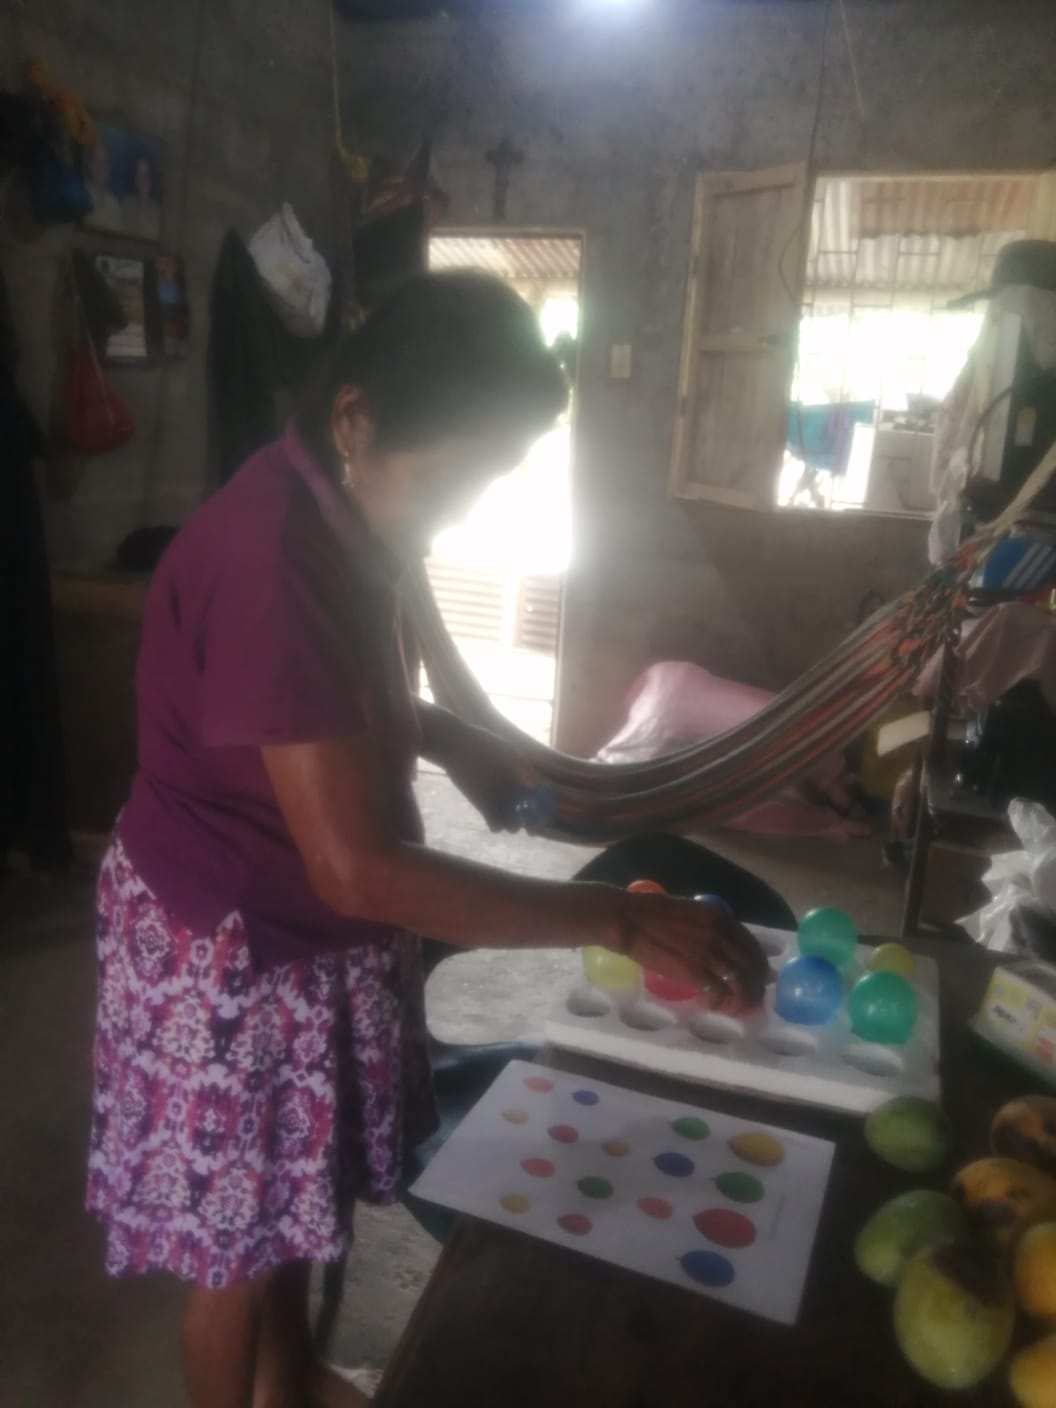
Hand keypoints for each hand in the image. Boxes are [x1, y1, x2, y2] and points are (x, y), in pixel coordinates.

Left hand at [443, 723, 536, 831]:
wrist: (456, 746)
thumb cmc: (484, 744)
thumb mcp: (507, 752)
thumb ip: (522, 768)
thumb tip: (535, 785)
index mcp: (522, 776)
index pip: (538, 798)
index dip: (543, 810)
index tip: (543, 817)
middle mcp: (512, 790)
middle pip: (527, 813)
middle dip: (529, 822)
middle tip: (528, 825)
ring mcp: (498, 798)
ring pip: (511, 821)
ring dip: (513, 826)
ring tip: (510, 823)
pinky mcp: (482, 805)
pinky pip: (494, 823)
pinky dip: (496, 826)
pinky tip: (495, 822)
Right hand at [622, 893, 768, 1014]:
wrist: (629, 919)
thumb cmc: (651, 913)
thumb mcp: (691, 912)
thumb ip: (710, 926)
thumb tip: (722, 943)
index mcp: (721, 918)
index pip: (752, 946)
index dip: (759, 966)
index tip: (759, 979)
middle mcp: (721, 934)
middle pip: (752, 967)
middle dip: (756, 988)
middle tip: (752, 1001)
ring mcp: (709, 954)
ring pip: (741, 983)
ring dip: (742, 1000)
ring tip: (736, 1010)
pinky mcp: (695, 972)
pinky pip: (719, 993)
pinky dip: (720, 1003)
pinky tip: (712, 1006)